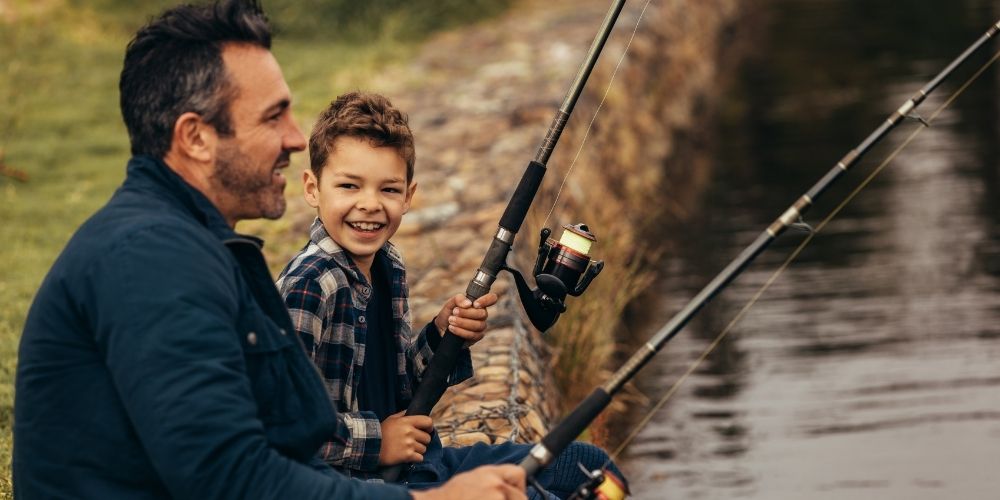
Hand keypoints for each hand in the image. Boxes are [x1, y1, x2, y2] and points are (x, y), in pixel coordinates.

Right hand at [379, 410, 433, 465]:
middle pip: (427, 438)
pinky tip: (408, 456)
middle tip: (414, 442)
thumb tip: (412, 412)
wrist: (370, 447)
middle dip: (422, 441)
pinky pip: (420, 458)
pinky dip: (416, 458)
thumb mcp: (391, 419)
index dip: (429, 426)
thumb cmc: (380, 432)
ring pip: (424, 449)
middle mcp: (410, 432)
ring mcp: (409, 444)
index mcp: (407, 421)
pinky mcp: (407, 456)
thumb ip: (403, 414)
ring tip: (408, 449)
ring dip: (418, 450)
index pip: (428, 421)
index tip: (427, 430)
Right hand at [410, 464, 525, 499]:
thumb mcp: (472, 479)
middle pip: (521, 496)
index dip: (519, 488)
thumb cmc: (450, 496)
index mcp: (489, 472)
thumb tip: (505, 490)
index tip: (515, 496)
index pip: (518, 473)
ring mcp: (494, 496)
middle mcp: (494, 482)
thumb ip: (491, 481)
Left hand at [433, 292, 498, 345]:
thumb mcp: (450, 304)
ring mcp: (480, 326)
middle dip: (466, 313)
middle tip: (454, 312)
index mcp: (478, 304)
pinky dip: (461, 331)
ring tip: (451, 320)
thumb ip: (458, 299)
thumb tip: (468, 303)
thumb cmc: (448, 314)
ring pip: (478, 325)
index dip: (487, 300)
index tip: (474, 304)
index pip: (491, 299)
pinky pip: (473, 335)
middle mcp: (482, 314)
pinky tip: (452, 328)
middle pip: (483, 313)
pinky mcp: (477, 337)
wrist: (441, 329)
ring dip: (462, 322)